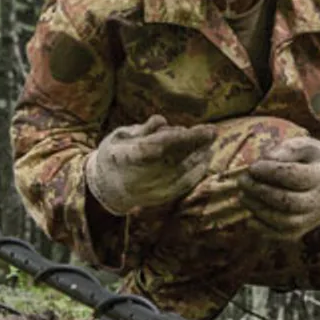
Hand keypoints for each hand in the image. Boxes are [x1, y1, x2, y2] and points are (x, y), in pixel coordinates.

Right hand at [86, 115, 216, 214]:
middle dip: (194, 144)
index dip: (178, 138)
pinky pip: (184, 184)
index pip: (157, 146)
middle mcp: (139, 177)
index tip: (196, 129)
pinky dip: (197, 170)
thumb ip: (142, 129)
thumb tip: (162, 121)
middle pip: (174, 158)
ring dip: (199, 155)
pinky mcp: (161, 198)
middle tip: (212, 130)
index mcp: (125, 157)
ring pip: (182, 172)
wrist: (107, 188)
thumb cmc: (114, 155)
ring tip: (211, 140)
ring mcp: (151, 190)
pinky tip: (206, 157)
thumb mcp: (120, 136)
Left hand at [238, 137, 319, 239]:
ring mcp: (314, 218)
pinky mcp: (305, 230)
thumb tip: (265, 158)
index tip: (253, 166)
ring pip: (285, 222)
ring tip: (242, 197)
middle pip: (289, 201)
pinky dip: (264, 230)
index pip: (295, 176)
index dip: (270, 172)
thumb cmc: (315, 159)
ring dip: (259, 210)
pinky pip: (284, 235)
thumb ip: (287, 149)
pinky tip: (250, 218)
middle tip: (242, 181)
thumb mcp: (306, 145)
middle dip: (260, 192)